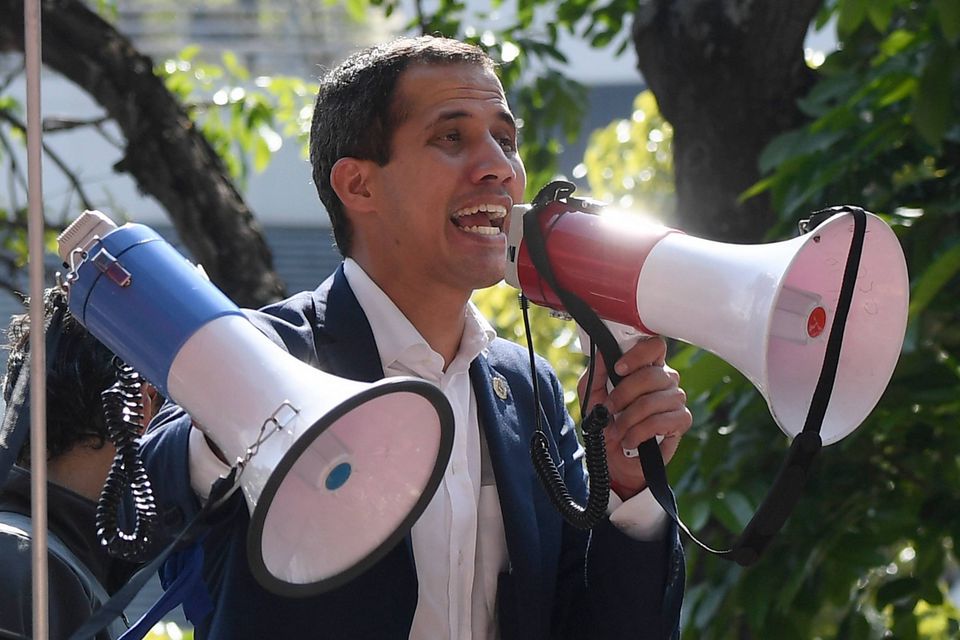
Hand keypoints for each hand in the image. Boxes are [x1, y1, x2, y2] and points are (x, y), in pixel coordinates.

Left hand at [577, 337, 691, 499]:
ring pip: (653, 401)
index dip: (638, 354)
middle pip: (652, 375)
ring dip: (628, 419)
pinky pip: (662, 421)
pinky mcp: (681, 421)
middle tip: (609, 410)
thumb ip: (596, 372)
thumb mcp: (592, 395)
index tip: (618, 368)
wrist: (612, 458)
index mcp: (646, 367)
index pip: (654, 346)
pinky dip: (640, 432)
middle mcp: (665, 380)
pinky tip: (631, 439)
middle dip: (623, 395)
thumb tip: (602, 351)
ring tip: (617, 430)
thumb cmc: (605, 422)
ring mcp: (676, 400)